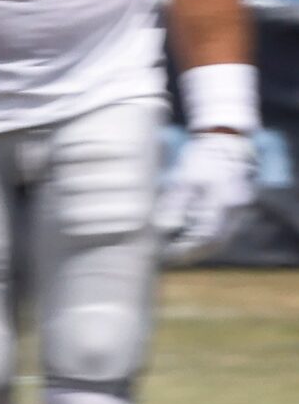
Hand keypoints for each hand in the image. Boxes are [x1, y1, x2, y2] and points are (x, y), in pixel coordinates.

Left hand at [154, 130, 254, 264]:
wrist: (225, 144)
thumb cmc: (202, 160)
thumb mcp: (184, 181)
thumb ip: (175, 205)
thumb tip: (161, 229)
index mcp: (224, 202)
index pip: (207, 236)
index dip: (188, 249)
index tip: (168, 255)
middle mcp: (238, 210)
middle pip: (217, 242)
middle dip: (193, 253)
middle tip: (171, 258)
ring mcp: (241, 211)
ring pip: (221, 239)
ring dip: (200, 248)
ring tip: (176, 253)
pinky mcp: (238, 210)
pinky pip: (224, 231)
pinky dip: (206, 238)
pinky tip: (188, 240)